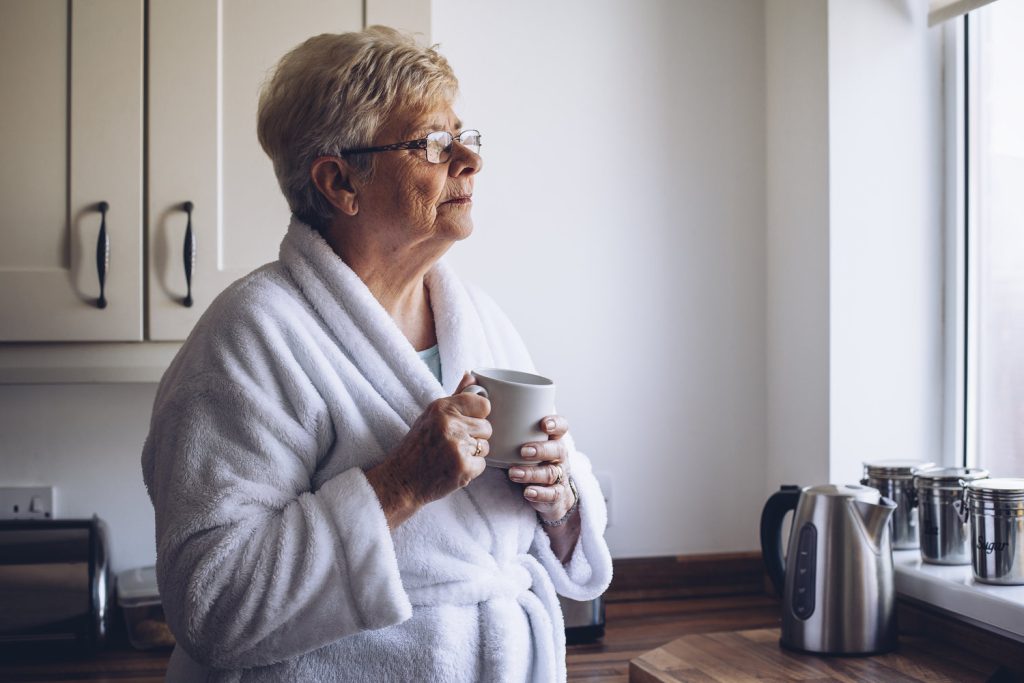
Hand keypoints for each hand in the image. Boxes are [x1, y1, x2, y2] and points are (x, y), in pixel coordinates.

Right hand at [366, 373, 490, 526]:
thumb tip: (472, 375)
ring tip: (451, 456)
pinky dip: (471, 469)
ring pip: (486, 446)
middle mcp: (450, 424)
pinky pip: (482, 464)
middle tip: (453, 443)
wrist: (402, 480)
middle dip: (474, 436)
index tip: (466, 422)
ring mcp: (458, 447)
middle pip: (487, 427)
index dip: (478, 415)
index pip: (483, 404)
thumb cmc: (416, 446)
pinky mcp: (464, 468)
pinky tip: (452, 468)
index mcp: (442, 407)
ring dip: (473, 453)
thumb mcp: (430, 415)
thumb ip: (455, 395)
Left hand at [507, 414, 575, 522]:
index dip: (555, 424)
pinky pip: (552, 494)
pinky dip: (540, 493)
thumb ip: (508, 425)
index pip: (562, 427)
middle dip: (541, 450)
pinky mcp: (556, 494)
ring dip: (532, 472)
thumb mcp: (523, 442)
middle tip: (523, 451)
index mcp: (553, 439)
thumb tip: (481, 395)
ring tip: (514, 473)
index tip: (543, 424)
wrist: (550, 492)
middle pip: (558, 449)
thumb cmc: (530, 460)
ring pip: (551, 472)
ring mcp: (560, 475)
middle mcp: (559, 456)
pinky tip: (528, 492)